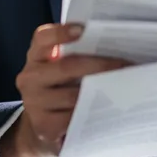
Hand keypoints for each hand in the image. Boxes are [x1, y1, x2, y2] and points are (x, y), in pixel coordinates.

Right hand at [0, 23, 129, 156]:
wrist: (42, 127)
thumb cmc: (59, 89)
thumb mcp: (60, 69)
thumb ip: (76, 54)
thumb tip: (115, 44)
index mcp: (36, 57)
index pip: (42, 38)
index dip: (61, 32)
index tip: (83, 29)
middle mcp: (30, 77)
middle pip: (67, 66)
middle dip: (100, 64)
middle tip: (125, 64)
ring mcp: (34, 103)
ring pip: (73, 95)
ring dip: (101, 91)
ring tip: (125, 86)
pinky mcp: (44, 126)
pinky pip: (74, 118)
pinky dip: (93, 114)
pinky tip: (110, 110)